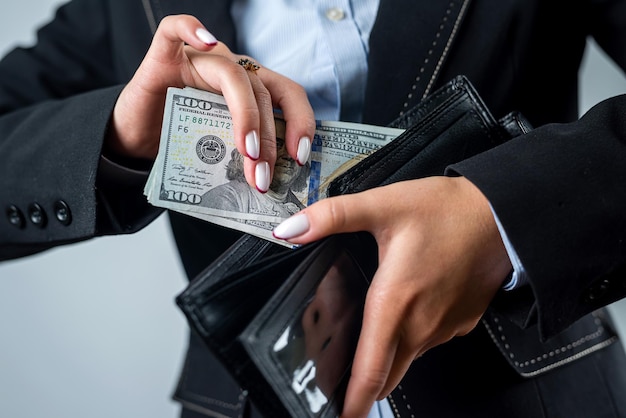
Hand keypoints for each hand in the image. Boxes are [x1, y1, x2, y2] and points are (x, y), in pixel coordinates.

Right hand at [108, 15, 314, 190]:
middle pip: (264, 92)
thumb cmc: (179, 143)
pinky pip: (176, 29)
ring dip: (246, 117)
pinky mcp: (164, 56)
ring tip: (247, 152)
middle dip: (268, 139)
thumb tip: (274, 183)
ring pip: (234, 75)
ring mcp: (199, 61)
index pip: (287, 96)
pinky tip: (206, 42)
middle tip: (262, 175)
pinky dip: (192, 29)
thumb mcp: (222, 151)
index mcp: (251, 90)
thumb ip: (246, 155)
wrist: (137, 139)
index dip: (300, 122)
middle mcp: (231, 70)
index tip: (300, 157)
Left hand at [273, 176, 512, 417]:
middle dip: (362, 383)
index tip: (341, 416)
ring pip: (406, 357)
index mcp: (396, 302)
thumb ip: (332, 217)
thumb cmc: (449, 211)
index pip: (371, 372)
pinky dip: (411, 334)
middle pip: (387, 375)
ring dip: (386, 352)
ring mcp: (444, 329)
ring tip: (370, 325)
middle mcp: (421, 325)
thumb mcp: (384, 204)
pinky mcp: (461, 323)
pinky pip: (428, 340)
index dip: (353, 401)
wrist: (504, 214)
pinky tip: (405, 305)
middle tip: (338, 373)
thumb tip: (290, 230)